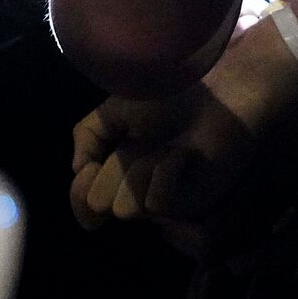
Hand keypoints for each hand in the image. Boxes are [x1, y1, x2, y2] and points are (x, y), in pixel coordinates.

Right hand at [70, 83, 254, 241]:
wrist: (219, 90)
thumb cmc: (171, 95)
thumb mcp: (115, 109)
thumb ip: (87, 135)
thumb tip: (78, 171)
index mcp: (120, 171)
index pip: (85, 205)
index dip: (78, 195)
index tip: (87, 170)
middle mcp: (139, 189)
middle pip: (100, 204)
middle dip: (113, 173)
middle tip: (142, 145)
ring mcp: (166, 199)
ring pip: (125, 207)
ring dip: (139, 170)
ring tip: (167, 148)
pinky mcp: (191, 203)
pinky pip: (157, 203)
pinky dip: (165, 173)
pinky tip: (184, 156)